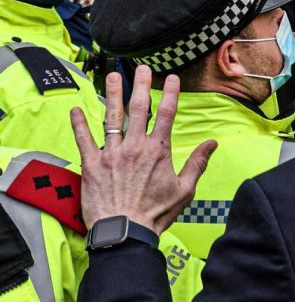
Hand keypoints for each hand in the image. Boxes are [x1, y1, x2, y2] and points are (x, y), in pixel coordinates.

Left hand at [71, 66, 216, 233]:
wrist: (125, 233)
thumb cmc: (155, 214)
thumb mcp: (184, 191)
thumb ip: (197, 164)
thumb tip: (212, 143)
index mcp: (158, 151)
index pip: (166, 115)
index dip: (170, 93)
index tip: (172, 78)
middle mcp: (134, 147)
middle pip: (138, 108)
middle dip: (141, 85)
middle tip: (142, 68)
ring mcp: (111, 154)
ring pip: (112, 117)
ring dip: (113, 94)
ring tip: (113, 76)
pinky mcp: (91, 165)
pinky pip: (83, 139)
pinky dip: (79, 123)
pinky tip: (75, 109)